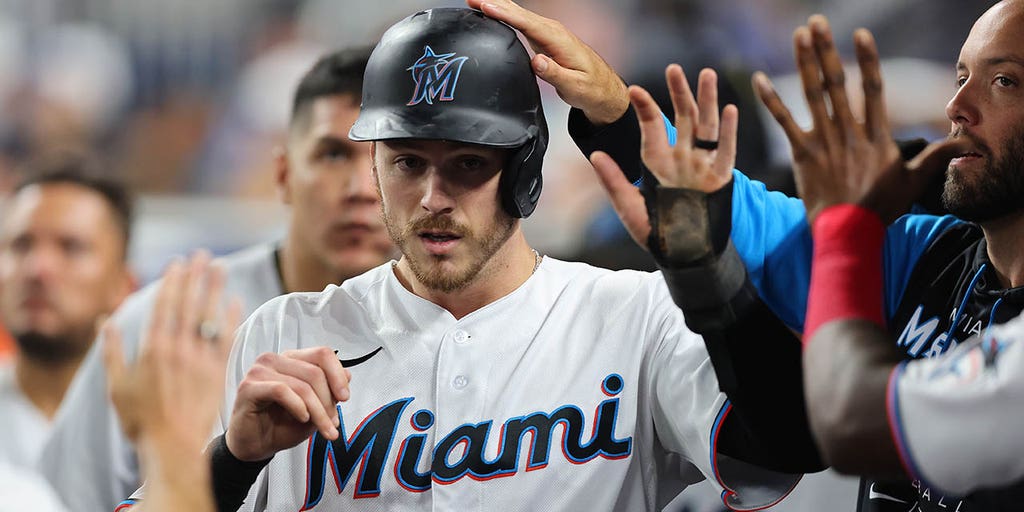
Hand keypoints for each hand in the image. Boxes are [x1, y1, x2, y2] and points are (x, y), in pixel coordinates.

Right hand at [104, 252, 240, 453]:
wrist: (172, 446)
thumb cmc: (140, 419)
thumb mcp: (118, 385)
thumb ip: (112, 351)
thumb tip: (105, 321)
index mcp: (152, 349)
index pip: (164, 306)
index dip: (172, 282)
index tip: (178, 262)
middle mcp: (178, 349)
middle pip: (188, 304)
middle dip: (194, 277)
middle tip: (201, 254)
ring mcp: (200, 359)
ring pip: (208, 315)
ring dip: (214, 288)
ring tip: (219, 266)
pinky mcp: (218, 371)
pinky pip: (226, 338)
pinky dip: (230, 318)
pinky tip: (234, 300)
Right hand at [225, 347, 351, 461]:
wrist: (254, 447)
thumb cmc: (280, 426)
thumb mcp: (314, 410)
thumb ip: (329, 391)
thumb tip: (348, 374)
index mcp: (291, 359)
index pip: (322, 354)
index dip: (338, 375)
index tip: (345, 398)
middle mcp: (274, 360)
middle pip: (315, 372)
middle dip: (329, 402)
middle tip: (333, 423)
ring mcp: (260, 371)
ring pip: (302, 385)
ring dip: (318, 411)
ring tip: (324, 428)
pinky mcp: (249, 386)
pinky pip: (282, 391)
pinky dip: (298, 406)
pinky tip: (303, 418)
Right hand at [467, 0, 627, 124]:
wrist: (602, 88)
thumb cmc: (590, 88)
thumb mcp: (574, 86)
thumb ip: (555, 74)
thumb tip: (537, 61)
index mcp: (558, 40)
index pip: (527, 23)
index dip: (505, 14)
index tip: (486, 7)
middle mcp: (552, 31)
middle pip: (519, 12)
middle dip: (495, 3)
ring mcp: (547, 32)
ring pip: (519, 14)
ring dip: (497, 5)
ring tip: (474, 1)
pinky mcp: (544, 37)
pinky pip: (521, 21)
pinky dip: (505, 14)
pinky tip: (493, 11)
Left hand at [589, 64, 737, 248]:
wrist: (683, 255)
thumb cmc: (655, 232)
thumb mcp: (629, 207)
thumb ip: (614, 181)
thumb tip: (596, 155)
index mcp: (657, 161)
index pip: (651, 127)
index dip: (644, 108)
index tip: (635, 90)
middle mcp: (681, 158)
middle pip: (682, 118)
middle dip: (678, 93)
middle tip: (673, 69)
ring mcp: (702, 166)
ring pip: (706, 126)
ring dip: (707, 101)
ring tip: (706, 74)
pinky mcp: (720, 178)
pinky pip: (726, 151)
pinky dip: (728, 132)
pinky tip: (730, 110)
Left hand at [752, 16, 965, 224]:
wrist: (848, 233)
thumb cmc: (881, 208)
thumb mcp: (914, 181)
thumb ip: (935, 157)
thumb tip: (962, 143)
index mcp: (875, 135)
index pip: (872, 89)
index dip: (867, 59)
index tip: (859, 34)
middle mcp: (849, 132)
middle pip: (837, 83)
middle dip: (826, 50)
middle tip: (817, 22)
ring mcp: (824, 141)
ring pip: (813, 94)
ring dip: (804, 62)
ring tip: (799, 35)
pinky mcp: (802, 154)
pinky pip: (784, 122)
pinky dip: (771, 101)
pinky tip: (758, 79)